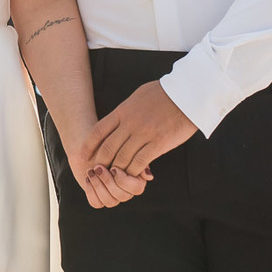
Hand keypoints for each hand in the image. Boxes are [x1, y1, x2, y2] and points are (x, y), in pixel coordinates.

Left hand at [64, 145, 149, 209]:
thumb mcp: (122, 146)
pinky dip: (91, 191)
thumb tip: (148, 176)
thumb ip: (136, 158)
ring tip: (91, 171)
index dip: (123, 180)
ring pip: (110, 202)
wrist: (89, 142)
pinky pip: (97, 203)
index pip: (136, 189)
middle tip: (97, 167)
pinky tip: (88, 177)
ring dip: (98, 186)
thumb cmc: (109, 141)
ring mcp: (113, 195)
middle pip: (122, 196)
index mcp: (137, 178)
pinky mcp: (99, 197)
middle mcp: (127, 189)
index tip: (112, 167)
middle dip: (108, 182)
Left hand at [80, 81, 196, 175]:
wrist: (187, 93)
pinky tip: (132, 176)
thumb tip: (117, 117)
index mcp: (122, 111)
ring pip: (122, 159)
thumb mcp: (137, 96)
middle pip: (108, 148)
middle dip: (101, 163)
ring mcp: (144, 134)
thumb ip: (125, 109)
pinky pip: (140, 162)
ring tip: (114, 177)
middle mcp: (130, 124)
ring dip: (116, 171)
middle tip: (98, 172)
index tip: (84, 155)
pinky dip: (133, 172)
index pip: (98, 131)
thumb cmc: (164, 93)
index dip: (88, 146)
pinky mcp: (158, 144)